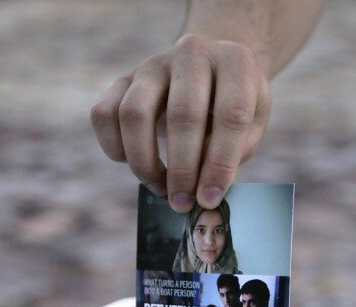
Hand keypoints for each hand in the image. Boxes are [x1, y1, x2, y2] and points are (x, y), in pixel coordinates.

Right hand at [90, 34, 270, 211]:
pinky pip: (103, 114)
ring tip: (160, 187)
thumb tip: (201, 186)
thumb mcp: (252, 126)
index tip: (209, 199)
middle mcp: (192, 53)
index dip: (221, 164)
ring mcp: (153, 64)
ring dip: (144, 162)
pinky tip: (137, 165)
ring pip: (133, 113)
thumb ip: (234, 151)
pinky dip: (114, 148)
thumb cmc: (232, 107)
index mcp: (235, 62)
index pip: (232, 115)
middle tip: (182, 202)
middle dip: (182, 169)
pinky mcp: (123, 78)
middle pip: (183, 114)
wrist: (210, 71)